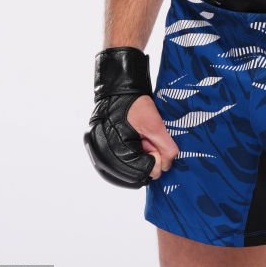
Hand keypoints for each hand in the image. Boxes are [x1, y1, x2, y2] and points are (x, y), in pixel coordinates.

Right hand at [83, 46, 178, 187]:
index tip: (155, 143)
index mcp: (115, 152)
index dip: (156, 159)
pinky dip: (131, 159)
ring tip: (140, 140)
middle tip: (148, 140)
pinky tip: (135, 144)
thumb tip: (167, 166)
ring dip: (139, 160)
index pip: (145, 172)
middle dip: (147, 160)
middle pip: (136, 175)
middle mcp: (102, 158)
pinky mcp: (99, 153)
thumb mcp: (155, 124)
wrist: (119, 92)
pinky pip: (118, 167)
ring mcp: (98, 156)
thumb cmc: (135, 104)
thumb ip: (165, 147)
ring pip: (128, 172)